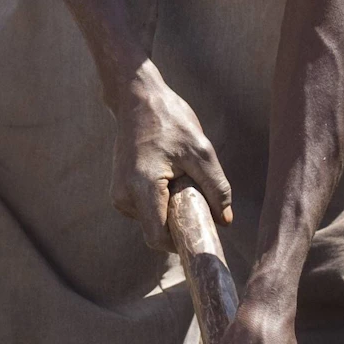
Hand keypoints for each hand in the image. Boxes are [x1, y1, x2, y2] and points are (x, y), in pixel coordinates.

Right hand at [110, 64, 232, 251]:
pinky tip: (169, 177)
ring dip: (170, 210)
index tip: (201, 234)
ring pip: (151, 221)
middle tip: (197, 199)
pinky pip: (145, 209)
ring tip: (180, 179)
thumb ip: (216, 188)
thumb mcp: (202, 151)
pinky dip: (161, 202)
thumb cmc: (171, 121)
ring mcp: (119, 193)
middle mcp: (124, 195)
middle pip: (155, 231)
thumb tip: (224, 222)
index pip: (158, 237)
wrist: (137, 99)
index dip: (180, 243)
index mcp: (143, 187)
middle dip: (178, 224)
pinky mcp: (119, 190)